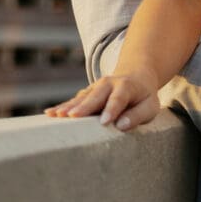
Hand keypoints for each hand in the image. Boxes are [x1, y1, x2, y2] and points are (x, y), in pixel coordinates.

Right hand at [44, 71, 160, 130]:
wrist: (136, 76)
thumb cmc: (144, 97)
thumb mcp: (150, 106)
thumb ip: (138, 115)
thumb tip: (121, 125)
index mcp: (126, 86)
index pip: (118, 98)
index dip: (112, 109)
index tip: (105, 122)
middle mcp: (108, 84)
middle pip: (96, 95)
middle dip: (85, 106)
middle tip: (73, 117)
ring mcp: (96, 88)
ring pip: (82, 97)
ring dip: (69, 106)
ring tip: (57, 116)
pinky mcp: (87, 93)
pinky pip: (74, 100)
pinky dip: (63, 106)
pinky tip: (50, 113)